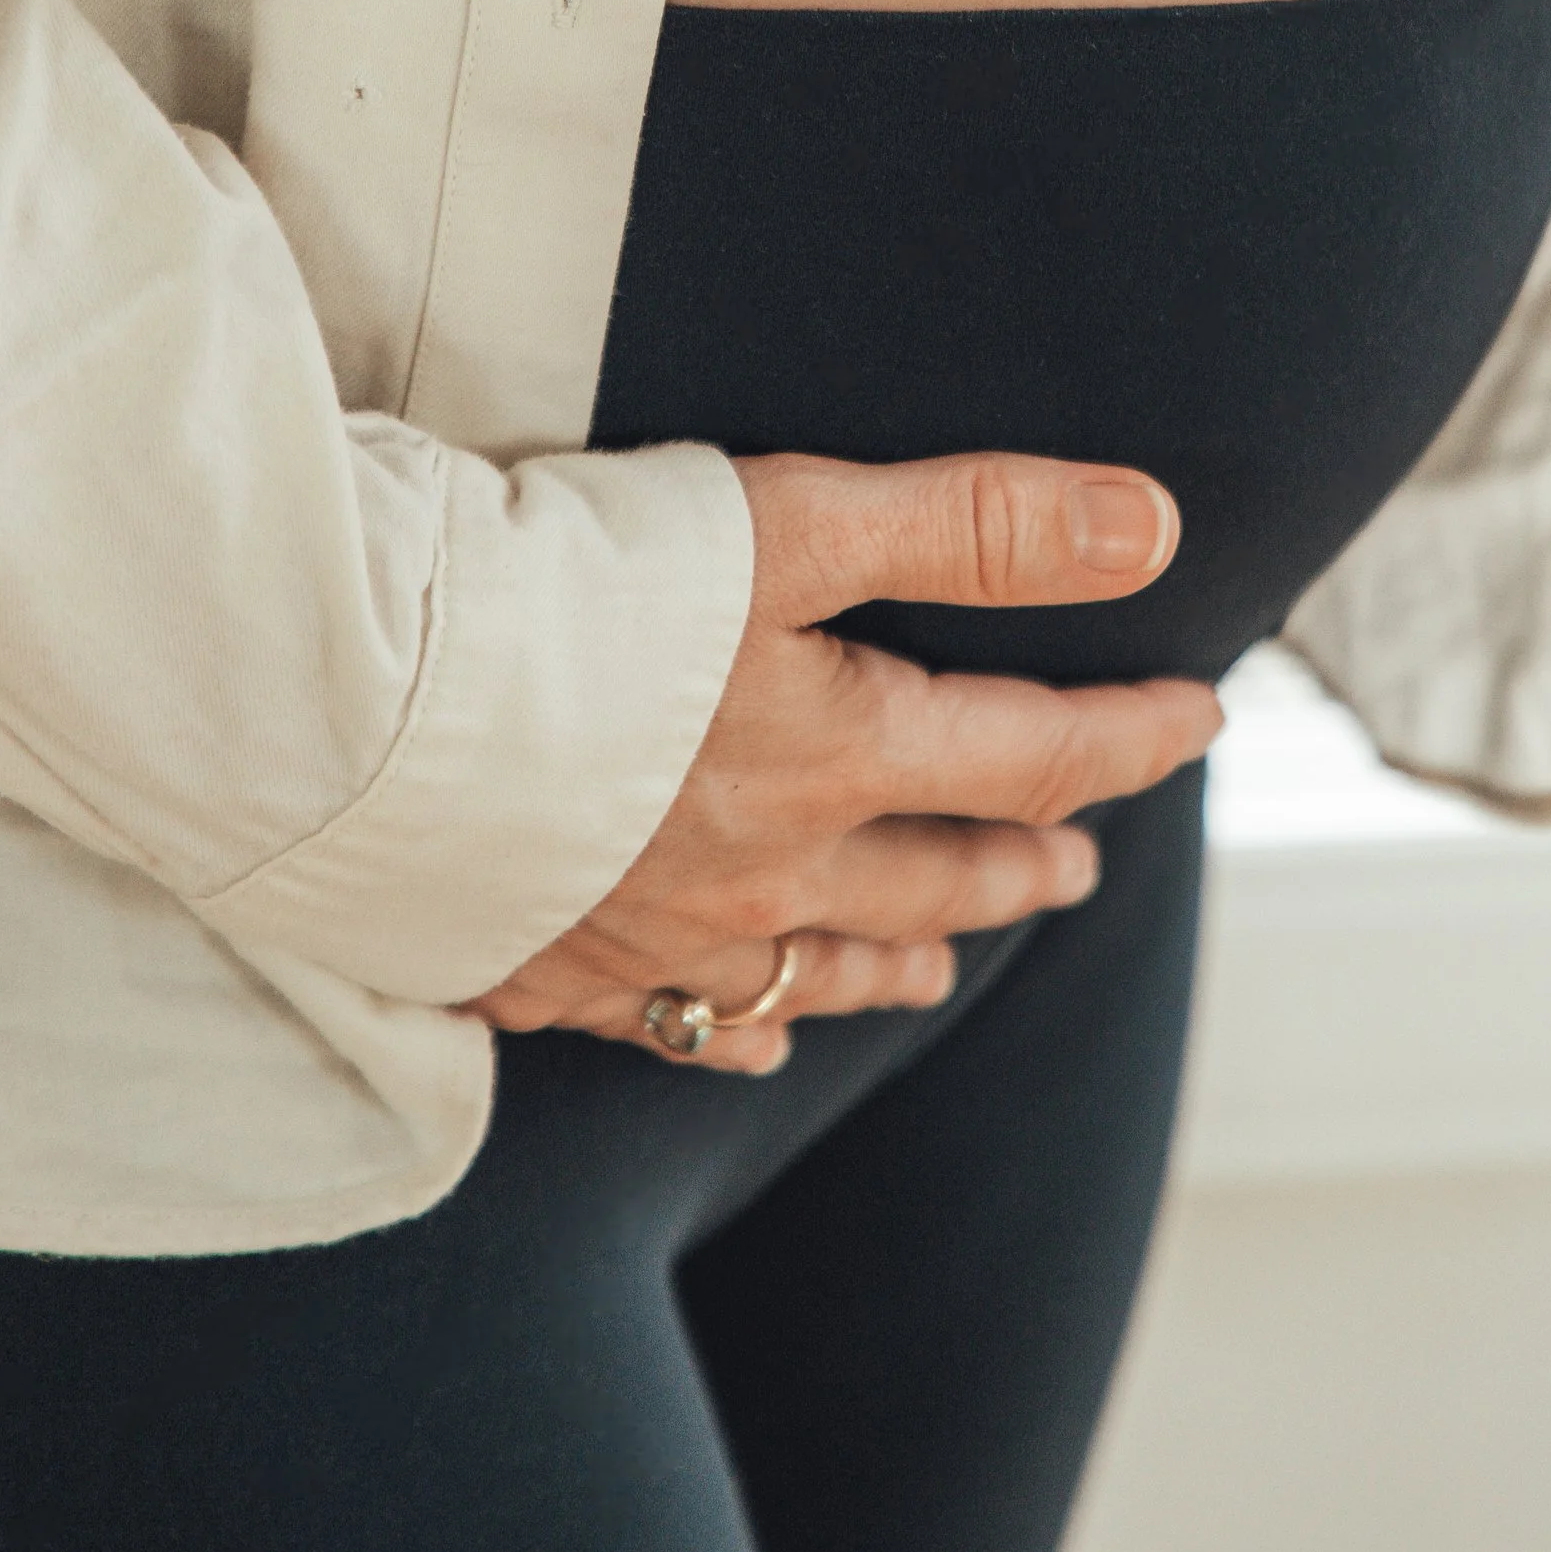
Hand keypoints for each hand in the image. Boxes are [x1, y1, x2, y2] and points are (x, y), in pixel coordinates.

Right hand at [464, 452, 1219, 1075]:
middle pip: (936, 882)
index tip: (1198, 716)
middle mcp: (765, 872)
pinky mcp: (540, 965)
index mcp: (839, 756)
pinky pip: (674, 1027)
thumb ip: (978, 524)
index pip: (1036, 754)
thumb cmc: (571, 586)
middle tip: (1077, 859)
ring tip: (946, 959)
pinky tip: (749, 1033)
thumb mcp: (796, 518)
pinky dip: (735, 1030)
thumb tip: (1153, 526)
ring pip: (818, 972)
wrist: (352, 700)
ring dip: (902, 959)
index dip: (1131, 734)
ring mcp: (653, 935)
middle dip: (1022, 861)